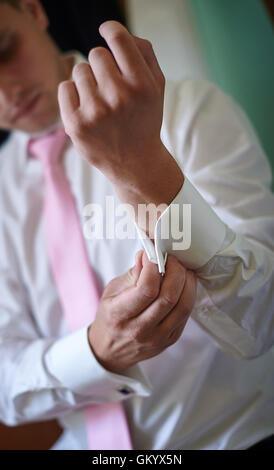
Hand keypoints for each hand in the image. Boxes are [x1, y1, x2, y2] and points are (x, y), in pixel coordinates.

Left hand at [58, 21, 183, 235]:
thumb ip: (145, 53)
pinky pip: (65, 87)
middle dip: (103, 65)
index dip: (111, 30)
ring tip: (101, 103)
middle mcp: (118, 97)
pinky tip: (87, 109)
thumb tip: (115, 31)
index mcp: (141, 85)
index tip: (107, 31)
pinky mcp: (75, 125)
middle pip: (96, 53)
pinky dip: (73, 95)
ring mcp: (95, 112)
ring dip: (88, 81)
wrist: (135, 163)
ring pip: (79, 70)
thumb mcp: (157, 88)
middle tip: (111, 87)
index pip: (119, 39)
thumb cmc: (144, 119)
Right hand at [88, 250, 196, 373]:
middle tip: (172, 259)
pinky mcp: (170, 340)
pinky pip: (186, 315)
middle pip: (168, 297)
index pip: (146, 290)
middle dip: (175, 271)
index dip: (154, 267)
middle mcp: (139, 329)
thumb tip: (146, 255)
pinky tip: (184, 284)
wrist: (110, 350)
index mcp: (119, 315)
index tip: (154, 254)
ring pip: (183, 306)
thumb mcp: (111, 292)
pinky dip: (188, 295)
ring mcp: (157, 337)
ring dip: (187, 283)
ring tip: (182, 269)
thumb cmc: (110, 317)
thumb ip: (131, 274)